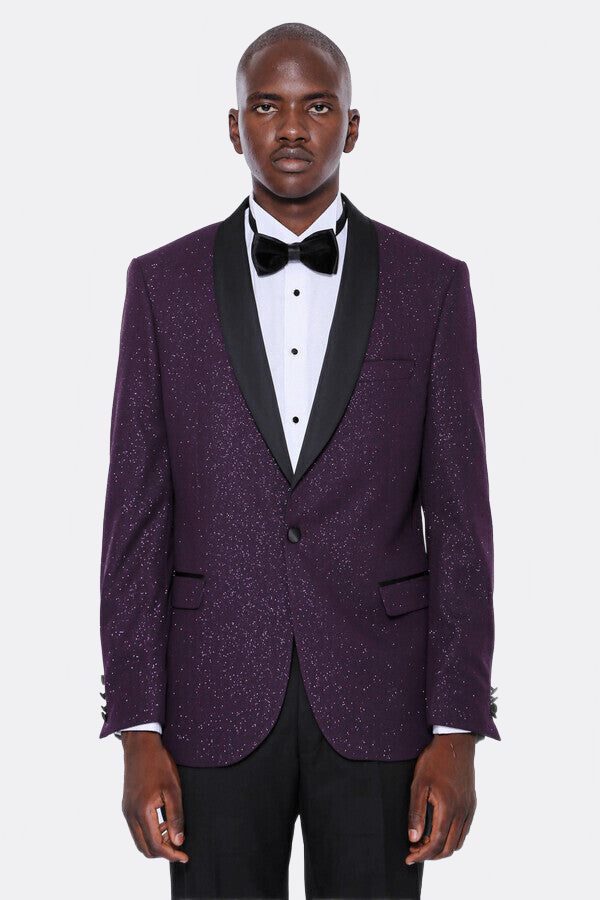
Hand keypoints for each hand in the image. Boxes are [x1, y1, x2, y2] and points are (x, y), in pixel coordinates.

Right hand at [121, 731, 188, 862]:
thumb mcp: (173, 789)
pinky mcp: (126, 806)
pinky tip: (162, 822)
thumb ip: (176, 817)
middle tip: (179, 847)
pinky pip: (136, 829)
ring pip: (139, 841)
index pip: (155, 845)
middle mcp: (130, 815)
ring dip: (155, 843)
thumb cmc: (158, 764)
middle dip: (162, 853)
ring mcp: (126, 811)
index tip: (185, 856)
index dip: (171, 855)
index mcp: (142, 812)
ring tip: (172, 832)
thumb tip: (178, 841)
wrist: (140, 745)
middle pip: (144, 848)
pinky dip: (148, 833)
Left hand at [405, 733, 476, 864]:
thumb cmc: (434, 761)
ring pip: (458, 842)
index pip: (436, 844)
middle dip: (430, 855)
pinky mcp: (472, 805)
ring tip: (423, 841)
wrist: (455, 743)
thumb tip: (413, 838)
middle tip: (413, 850)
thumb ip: (416, 812)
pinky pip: (464, 831)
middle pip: (448, 848)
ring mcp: (469, 809)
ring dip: (441, 848)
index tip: (409, 857)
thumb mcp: (418, 784)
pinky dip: (451, 838)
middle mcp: (462, 813)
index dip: (422, 855)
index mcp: (448, 809)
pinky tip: (438, 830)